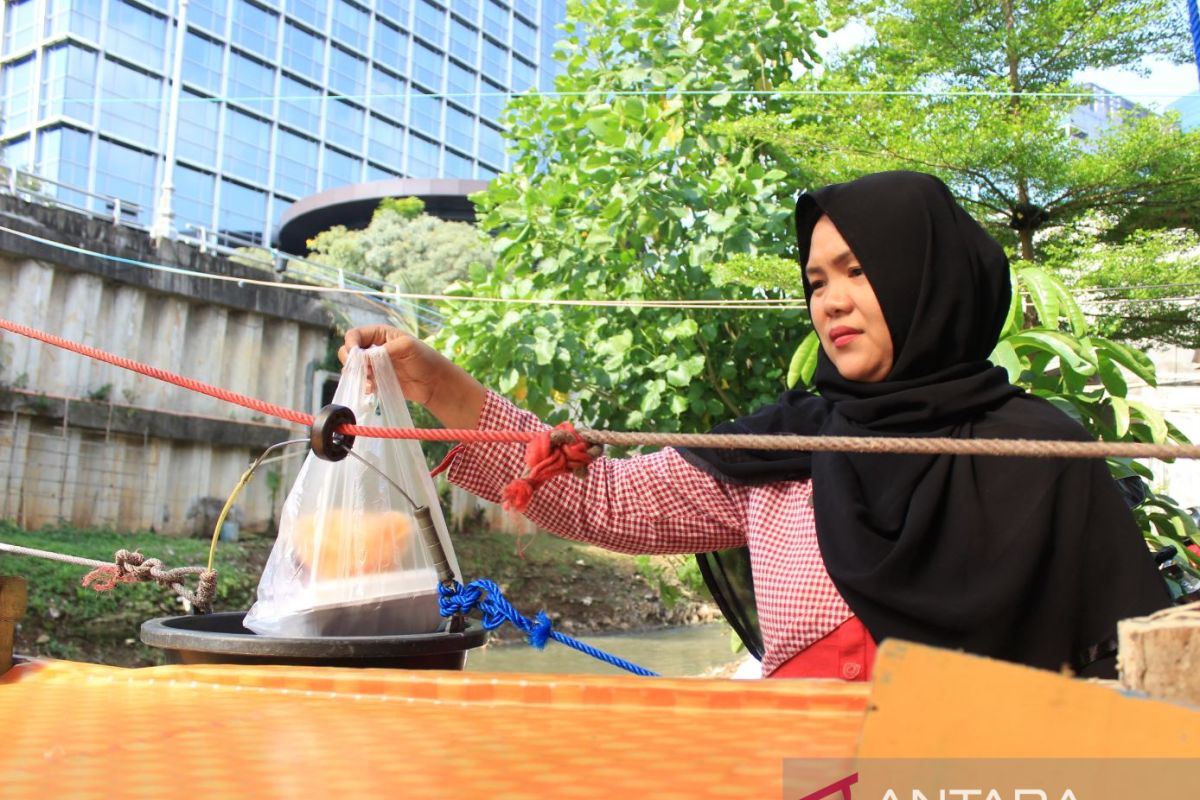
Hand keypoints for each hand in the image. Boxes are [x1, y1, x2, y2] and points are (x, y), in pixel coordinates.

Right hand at [338, 325, 485, 428]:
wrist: (435, 383)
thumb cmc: (425, 359)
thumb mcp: (406, 347)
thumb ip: (383, 351)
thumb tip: (362, 358)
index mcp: (380, 334)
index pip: (355, 335)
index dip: (350, 343)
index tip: (353, 355)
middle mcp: (374, 348)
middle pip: (348, 351)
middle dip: (351, 361)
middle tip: (363, 369)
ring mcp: (374, 365)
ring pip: (353, 368)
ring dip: (357, 375)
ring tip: (369, 381)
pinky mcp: (377, 381)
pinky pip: (362, 382)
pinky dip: (363, 385)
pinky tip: (371, 388)